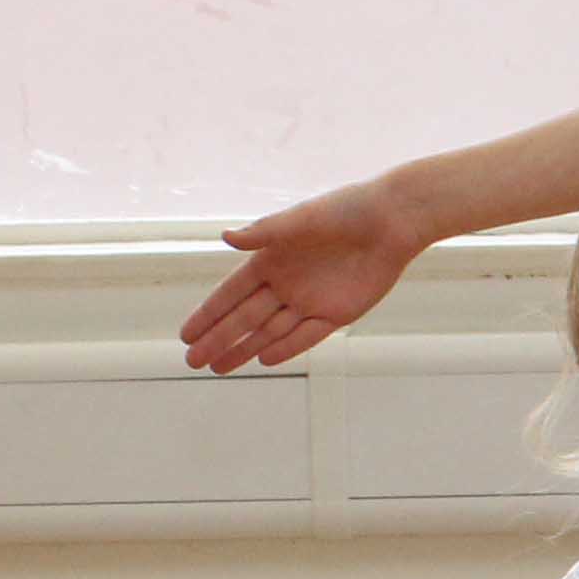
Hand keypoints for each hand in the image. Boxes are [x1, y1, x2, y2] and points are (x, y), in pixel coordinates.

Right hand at [181, 179, 419, 372]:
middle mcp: (286, 283)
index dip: (208, 314)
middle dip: (218, 340)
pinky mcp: (337, 314)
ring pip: (270, 332)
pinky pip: (306, 336)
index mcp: (271, 259)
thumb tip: (225, 237)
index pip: (231, 293)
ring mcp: (310, 301)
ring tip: (218, 368)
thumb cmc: (345, 211)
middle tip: (193, 361)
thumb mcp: (301, 219)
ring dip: (244, 349)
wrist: (392, 221)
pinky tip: (262, 360)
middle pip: (245, 319)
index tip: (186, 334)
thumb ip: (265, 232)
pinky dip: (285, 348)